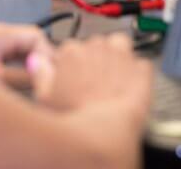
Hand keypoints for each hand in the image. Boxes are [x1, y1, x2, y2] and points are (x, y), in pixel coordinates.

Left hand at [0, 21, 52, 88]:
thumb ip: (25, 78)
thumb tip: (47, 78)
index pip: (36, 36)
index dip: (49, 55)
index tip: (56, 74)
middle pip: (30, 48)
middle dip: (41, 65)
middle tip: (49, 85)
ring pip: (23, 60)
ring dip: (31, 74)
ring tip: (36, 92)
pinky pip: (12, 69)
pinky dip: (20, 80)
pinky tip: (21, 95)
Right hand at [29, 33, 151, 116]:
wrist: (105, 135)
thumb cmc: (74, 118)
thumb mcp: (44, 98)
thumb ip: (40, 74)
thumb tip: (38, 62)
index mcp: (71, 51)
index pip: (70, 48)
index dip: (72, 64)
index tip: (73, 77)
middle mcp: (96, 47)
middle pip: (95, 46)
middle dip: (95, 61)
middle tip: (93, 83)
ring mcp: (121, 56)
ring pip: (120, 46)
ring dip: (117, 58)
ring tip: (113, 79)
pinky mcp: (141, 69)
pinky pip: (142, 65)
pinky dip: (137, 75)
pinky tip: (130, 88)